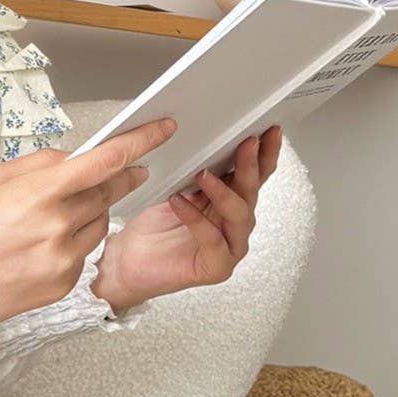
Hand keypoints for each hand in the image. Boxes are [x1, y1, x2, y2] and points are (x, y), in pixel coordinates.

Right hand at [0, 117, 177, 344]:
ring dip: (91, 212)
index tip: (163, 128)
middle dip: (118, 178)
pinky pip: (82, 254)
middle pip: (108, 192)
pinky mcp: (61, 285)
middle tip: (125, 170)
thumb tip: (73, 158)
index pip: (106, 160)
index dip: (142, 141)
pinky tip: (40, 247)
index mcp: (39, 193)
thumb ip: (38, 165)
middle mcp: (57, 227)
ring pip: (98, 225)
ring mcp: (62, 260)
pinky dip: (73, 243)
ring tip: (54, 217)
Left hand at [90, 125, 282, 312]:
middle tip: (246, 143)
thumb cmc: (151, 228)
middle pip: (251, 192)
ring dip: (222, 191)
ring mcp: (230, 246)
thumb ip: (198, 171)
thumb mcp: (176, 188)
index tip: (269, 130)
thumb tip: (210, 140)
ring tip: (203, 174)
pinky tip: (180, 202)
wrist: (128, 262)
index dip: (265, 153)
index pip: (256, 176)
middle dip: (250, 166)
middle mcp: (234, 224)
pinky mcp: (217, 266)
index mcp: (229, 202)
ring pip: (239, 215)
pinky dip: (196, 219)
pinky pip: (213, 239)